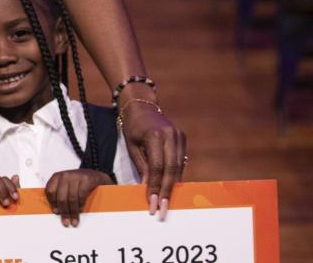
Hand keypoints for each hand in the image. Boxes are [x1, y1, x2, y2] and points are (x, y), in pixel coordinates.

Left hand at [45, 169, 111, 226]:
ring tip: (74, 221)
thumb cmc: (78, 182)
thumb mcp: (66, 184)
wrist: (96, 175)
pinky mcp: (86, 179)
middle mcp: (65, 175)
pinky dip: (81, 205)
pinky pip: (82, 195)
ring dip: (73, 212)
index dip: (52, 203)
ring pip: (71, 198)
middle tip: (66, 223)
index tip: (56, 212)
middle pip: (61, 197)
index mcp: (57, 176)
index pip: (50, 190)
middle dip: (64, 212)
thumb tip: (56, 211)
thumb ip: (60, 193)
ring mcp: (76, 176)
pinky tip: (81, 211)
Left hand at [120, 100, 185, 218]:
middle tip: (162, 209)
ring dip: (173, 186)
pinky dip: (175, 175)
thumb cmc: (132, 126)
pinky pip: (180, 161)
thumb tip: (147, 189)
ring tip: (166, 203)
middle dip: (166, 191)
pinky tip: (170, 187)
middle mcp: (170, 135)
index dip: (155, 187)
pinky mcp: (182, 138)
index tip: (152, 203)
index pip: (157, 167)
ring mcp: (179, 136)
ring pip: (179, 167)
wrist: (141, 104)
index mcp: (154, 136)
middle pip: (172, 169)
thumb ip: (141, 166)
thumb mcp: (131, 146)